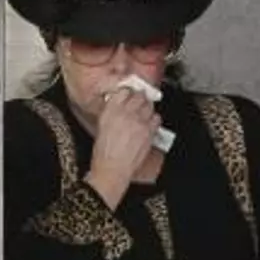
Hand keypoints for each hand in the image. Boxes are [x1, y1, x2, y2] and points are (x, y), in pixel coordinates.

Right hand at [86, 88, 160, 208]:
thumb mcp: (102, 125)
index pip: (124, 91)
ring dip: (148, 106)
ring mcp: (139, 121)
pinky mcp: (149, 131)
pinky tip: (149, 123)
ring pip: (149, 105)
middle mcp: (126, 113)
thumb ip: (111, 112)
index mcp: (111, 110)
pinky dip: (154, 118)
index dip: (128, 91)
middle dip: (140, 97)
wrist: (113, 168)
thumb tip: (119, 105)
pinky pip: (156, 118)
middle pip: (139, 95)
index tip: (129, 93)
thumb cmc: (104, 151)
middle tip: (139, 100)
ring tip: (144, 111)